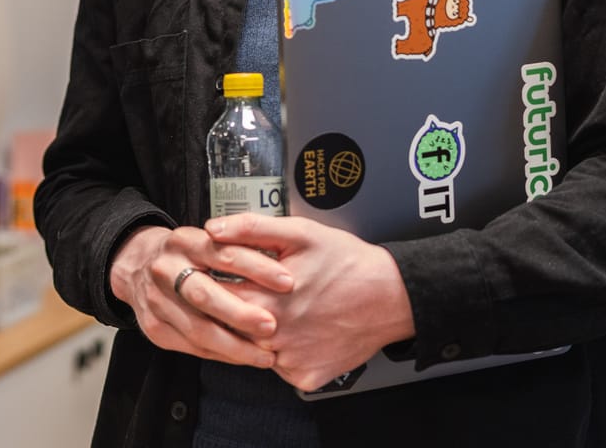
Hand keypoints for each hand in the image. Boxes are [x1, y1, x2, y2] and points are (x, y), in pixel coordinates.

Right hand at [107, 225, 291, 367]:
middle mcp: (166, 269)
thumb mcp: (207, 238)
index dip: (256, 267)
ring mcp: (156, 301)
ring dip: (236, 346)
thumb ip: (237, 247)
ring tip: (266, 355)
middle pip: (204, 294)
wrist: (135, 266)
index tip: (287, 281)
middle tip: (272, 325)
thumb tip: (279, 268)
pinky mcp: (154, 328)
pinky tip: (244, 357)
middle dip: (241, 313)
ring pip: (198, 329)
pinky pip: (192, 347)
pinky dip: (222, 354)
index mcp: (184, 241)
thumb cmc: (186, 254)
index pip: (222, 253)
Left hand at [205, 214, 415, 392]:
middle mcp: (273, 335)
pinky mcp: (305, 377)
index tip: (219, 276)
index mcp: (265, 298)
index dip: (212, 283)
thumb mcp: (300, 233)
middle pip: (228, 327)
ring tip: (279, 311)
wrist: (392, 297)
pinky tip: (297, 332)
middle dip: (231, 309)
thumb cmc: (348, 263)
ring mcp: (289, 361)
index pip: (213, 296)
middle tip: (253, 294)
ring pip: (251, 350)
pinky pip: (279, 368)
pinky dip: (282, 353)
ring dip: (254, 333)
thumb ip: (251, 229)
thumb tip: (213, 229)